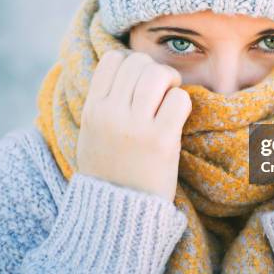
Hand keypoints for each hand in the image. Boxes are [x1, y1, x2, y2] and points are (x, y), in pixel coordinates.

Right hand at [76, 50, 191, 201]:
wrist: (117, 213)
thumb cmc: (108, 171)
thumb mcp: (91, 133)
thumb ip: (102, 103)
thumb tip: (123, 69)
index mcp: (92, 109)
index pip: (113, 59)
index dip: (131, 62)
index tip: (139, 79)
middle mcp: (111, 113)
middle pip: (138, 63)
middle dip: (154, 69)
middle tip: (162, 88)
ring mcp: (136, 127)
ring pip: (158, 74)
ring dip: (170, 81)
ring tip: (170, 97)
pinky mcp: (161, 140)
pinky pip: (179, 99)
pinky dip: (182, 102)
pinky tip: (177, 117)